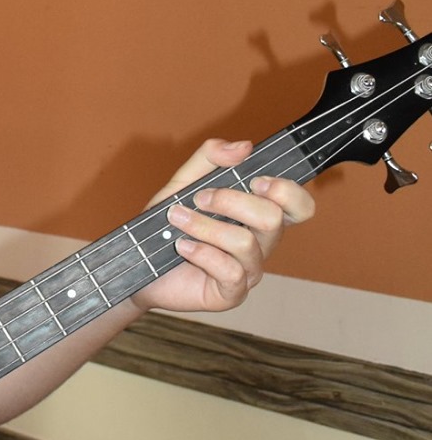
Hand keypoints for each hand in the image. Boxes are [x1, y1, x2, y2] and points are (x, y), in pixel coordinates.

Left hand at [130, 138, 313, 318]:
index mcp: (258, 215)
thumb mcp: (184, 182)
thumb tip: (244, 146)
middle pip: (274, 218)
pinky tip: (182, 247)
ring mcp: (249, 271)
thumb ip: (211, 158)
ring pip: (246, 242)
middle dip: (231, 201)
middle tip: (199, 198)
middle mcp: (261, 243)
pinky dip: (202, 253)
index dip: (286, 190)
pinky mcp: (232, 293)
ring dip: (205, 226)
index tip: (254, 180)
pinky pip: (230, 271)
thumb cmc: (167, 225)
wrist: (139, 265)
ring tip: (178, 221)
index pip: (300, 206)